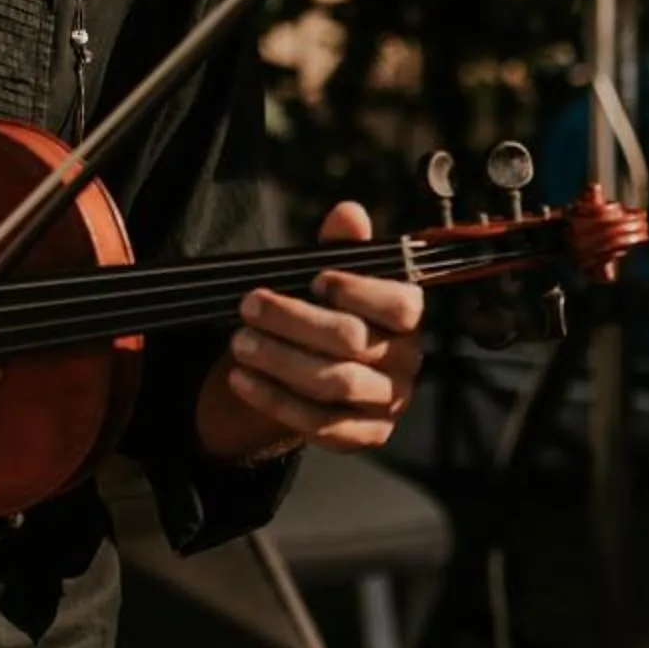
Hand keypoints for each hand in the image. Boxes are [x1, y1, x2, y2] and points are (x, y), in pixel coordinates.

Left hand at [208, 200, 425, 454]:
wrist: (314, 376)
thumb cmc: (328, 317)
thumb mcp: (331, 279)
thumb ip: (341, 247)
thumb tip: (348, 212)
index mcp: (409, 317)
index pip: (400, 306)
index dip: (357, 291)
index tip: (313, 281)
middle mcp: (407, 361)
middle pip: (353, 341)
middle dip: (294, 321)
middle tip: (249, 306)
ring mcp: (389, 402)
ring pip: (333, 383)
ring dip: (279, 361)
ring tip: (240, 343)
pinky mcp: (366, 435)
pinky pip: (319, 424)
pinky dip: (274, 401)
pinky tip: (242, 379)